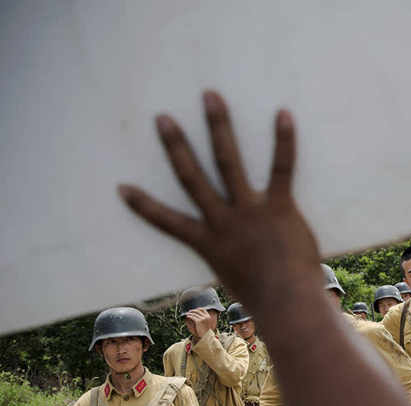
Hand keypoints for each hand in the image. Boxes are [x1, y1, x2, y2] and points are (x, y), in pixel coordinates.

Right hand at [119, 91, 321, 318]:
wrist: (289, 304)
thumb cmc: (269, 301)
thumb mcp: (241, 282)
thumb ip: (238, 264)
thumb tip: (246, 263)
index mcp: (208, 243)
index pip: (167, 222)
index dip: (143, 206)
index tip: (122, 187)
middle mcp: (223, 222)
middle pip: (191, 177)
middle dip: (176, 146)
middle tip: (163, 118)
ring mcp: (249, 211)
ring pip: (228, 162)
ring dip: (218, 127)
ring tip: (210, 96)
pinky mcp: (279, 208)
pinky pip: (281, 169)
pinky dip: (283, 141)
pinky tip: (282, 113)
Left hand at [184, 308, 212, 340]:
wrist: (206, 335)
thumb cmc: (206, 331)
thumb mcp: (207, 323)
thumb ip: (204, 319)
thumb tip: (199, 316)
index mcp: (208, 316)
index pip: (203, 309)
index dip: (198, 309)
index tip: (195, 310)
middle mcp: (206, 317)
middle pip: (198, 311)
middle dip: (193, 310)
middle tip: (189, 311)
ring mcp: (202, 319)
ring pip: (194, 314)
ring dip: (190, 313)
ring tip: (187, 314)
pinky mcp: (198, 321)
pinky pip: (192, 317)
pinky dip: (189, 316)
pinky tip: (187, 316)